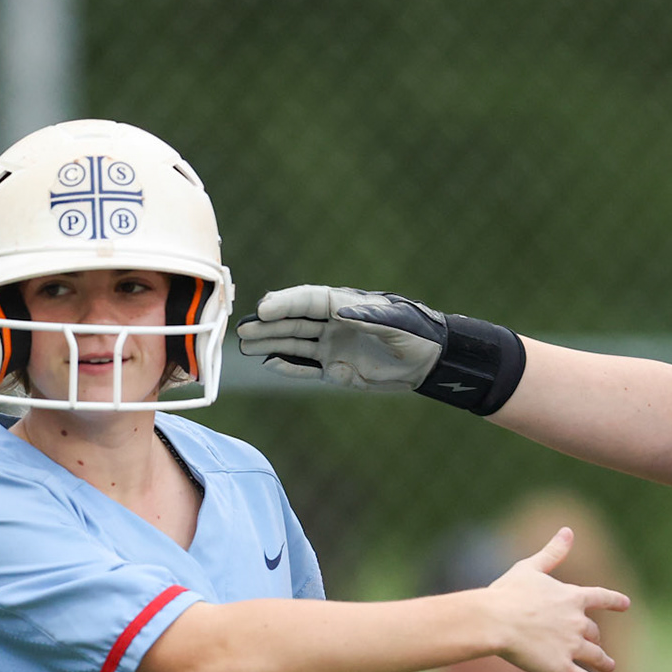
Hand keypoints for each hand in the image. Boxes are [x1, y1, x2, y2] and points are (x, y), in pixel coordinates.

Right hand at [238, 286, 447, 391]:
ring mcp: (330, 346)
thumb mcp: (397, 323)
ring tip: (245, 346)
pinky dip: (287, 367)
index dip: (284, 304)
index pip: (307, 302)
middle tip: (242, 330)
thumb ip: (368, 317)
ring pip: (293, 344)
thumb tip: (337, 311)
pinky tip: (269, 364)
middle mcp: (332, 324)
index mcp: (344, 305)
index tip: (263, 309)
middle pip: (293, 322)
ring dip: (270, 344)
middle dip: (267, 325)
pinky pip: (304, 368)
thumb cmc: (416, 334)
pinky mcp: (333, 369)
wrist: (429, 362)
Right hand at [486, 527, 630, 671]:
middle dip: (595, 639)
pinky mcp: (563, 669)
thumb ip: (552, 552)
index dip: (614, 601)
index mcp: (572, 597)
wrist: (495, 621)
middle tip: (597, 645)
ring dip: (603, 662)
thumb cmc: (507, 593)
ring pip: (595, 657)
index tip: (625, 604)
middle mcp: (578, 622)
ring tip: (608, 666)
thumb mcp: (530, 567)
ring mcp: (572, 647)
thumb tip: (568, 530)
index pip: (601, 598)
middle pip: (594, 633)